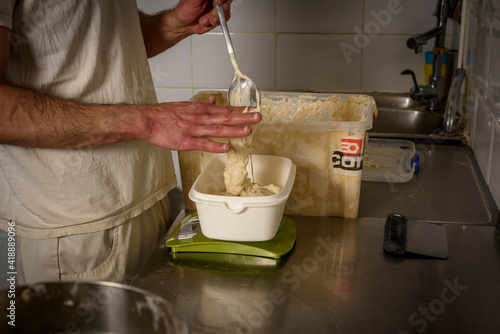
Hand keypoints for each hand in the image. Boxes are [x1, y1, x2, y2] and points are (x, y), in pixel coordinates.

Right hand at [140, 96, 261, 152]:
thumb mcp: (186, 105)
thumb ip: (202, 104)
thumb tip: (213, 100)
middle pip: (225, 117)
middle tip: (258, 117)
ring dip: (233, 130)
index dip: (240, 110)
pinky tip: (226, 147)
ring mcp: (194, 130)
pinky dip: (215, 145)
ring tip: (248, 130)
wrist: (148, 120)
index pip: (225, 109)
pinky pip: (203, 144)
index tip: (253, 109)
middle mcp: (200, 118)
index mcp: (201, 110)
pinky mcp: (186, 142)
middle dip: (243, 117)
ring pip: (217, 129)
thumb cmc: (165, 114)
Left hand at [173, 0, 231, 34]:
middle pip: (226, 1)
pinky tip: (208, 22)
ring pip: (226, 10)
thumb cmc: (185, 11)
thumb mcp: (193, 1)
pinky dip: (217, 22)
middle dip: (219, 10)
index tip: (217, 3)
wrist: (184, 24)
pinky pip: (225, 18)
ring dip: (216, 17)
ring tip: (204, 20)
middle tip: (212, 15)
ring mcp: (217, 7)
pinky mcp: (219, 16)